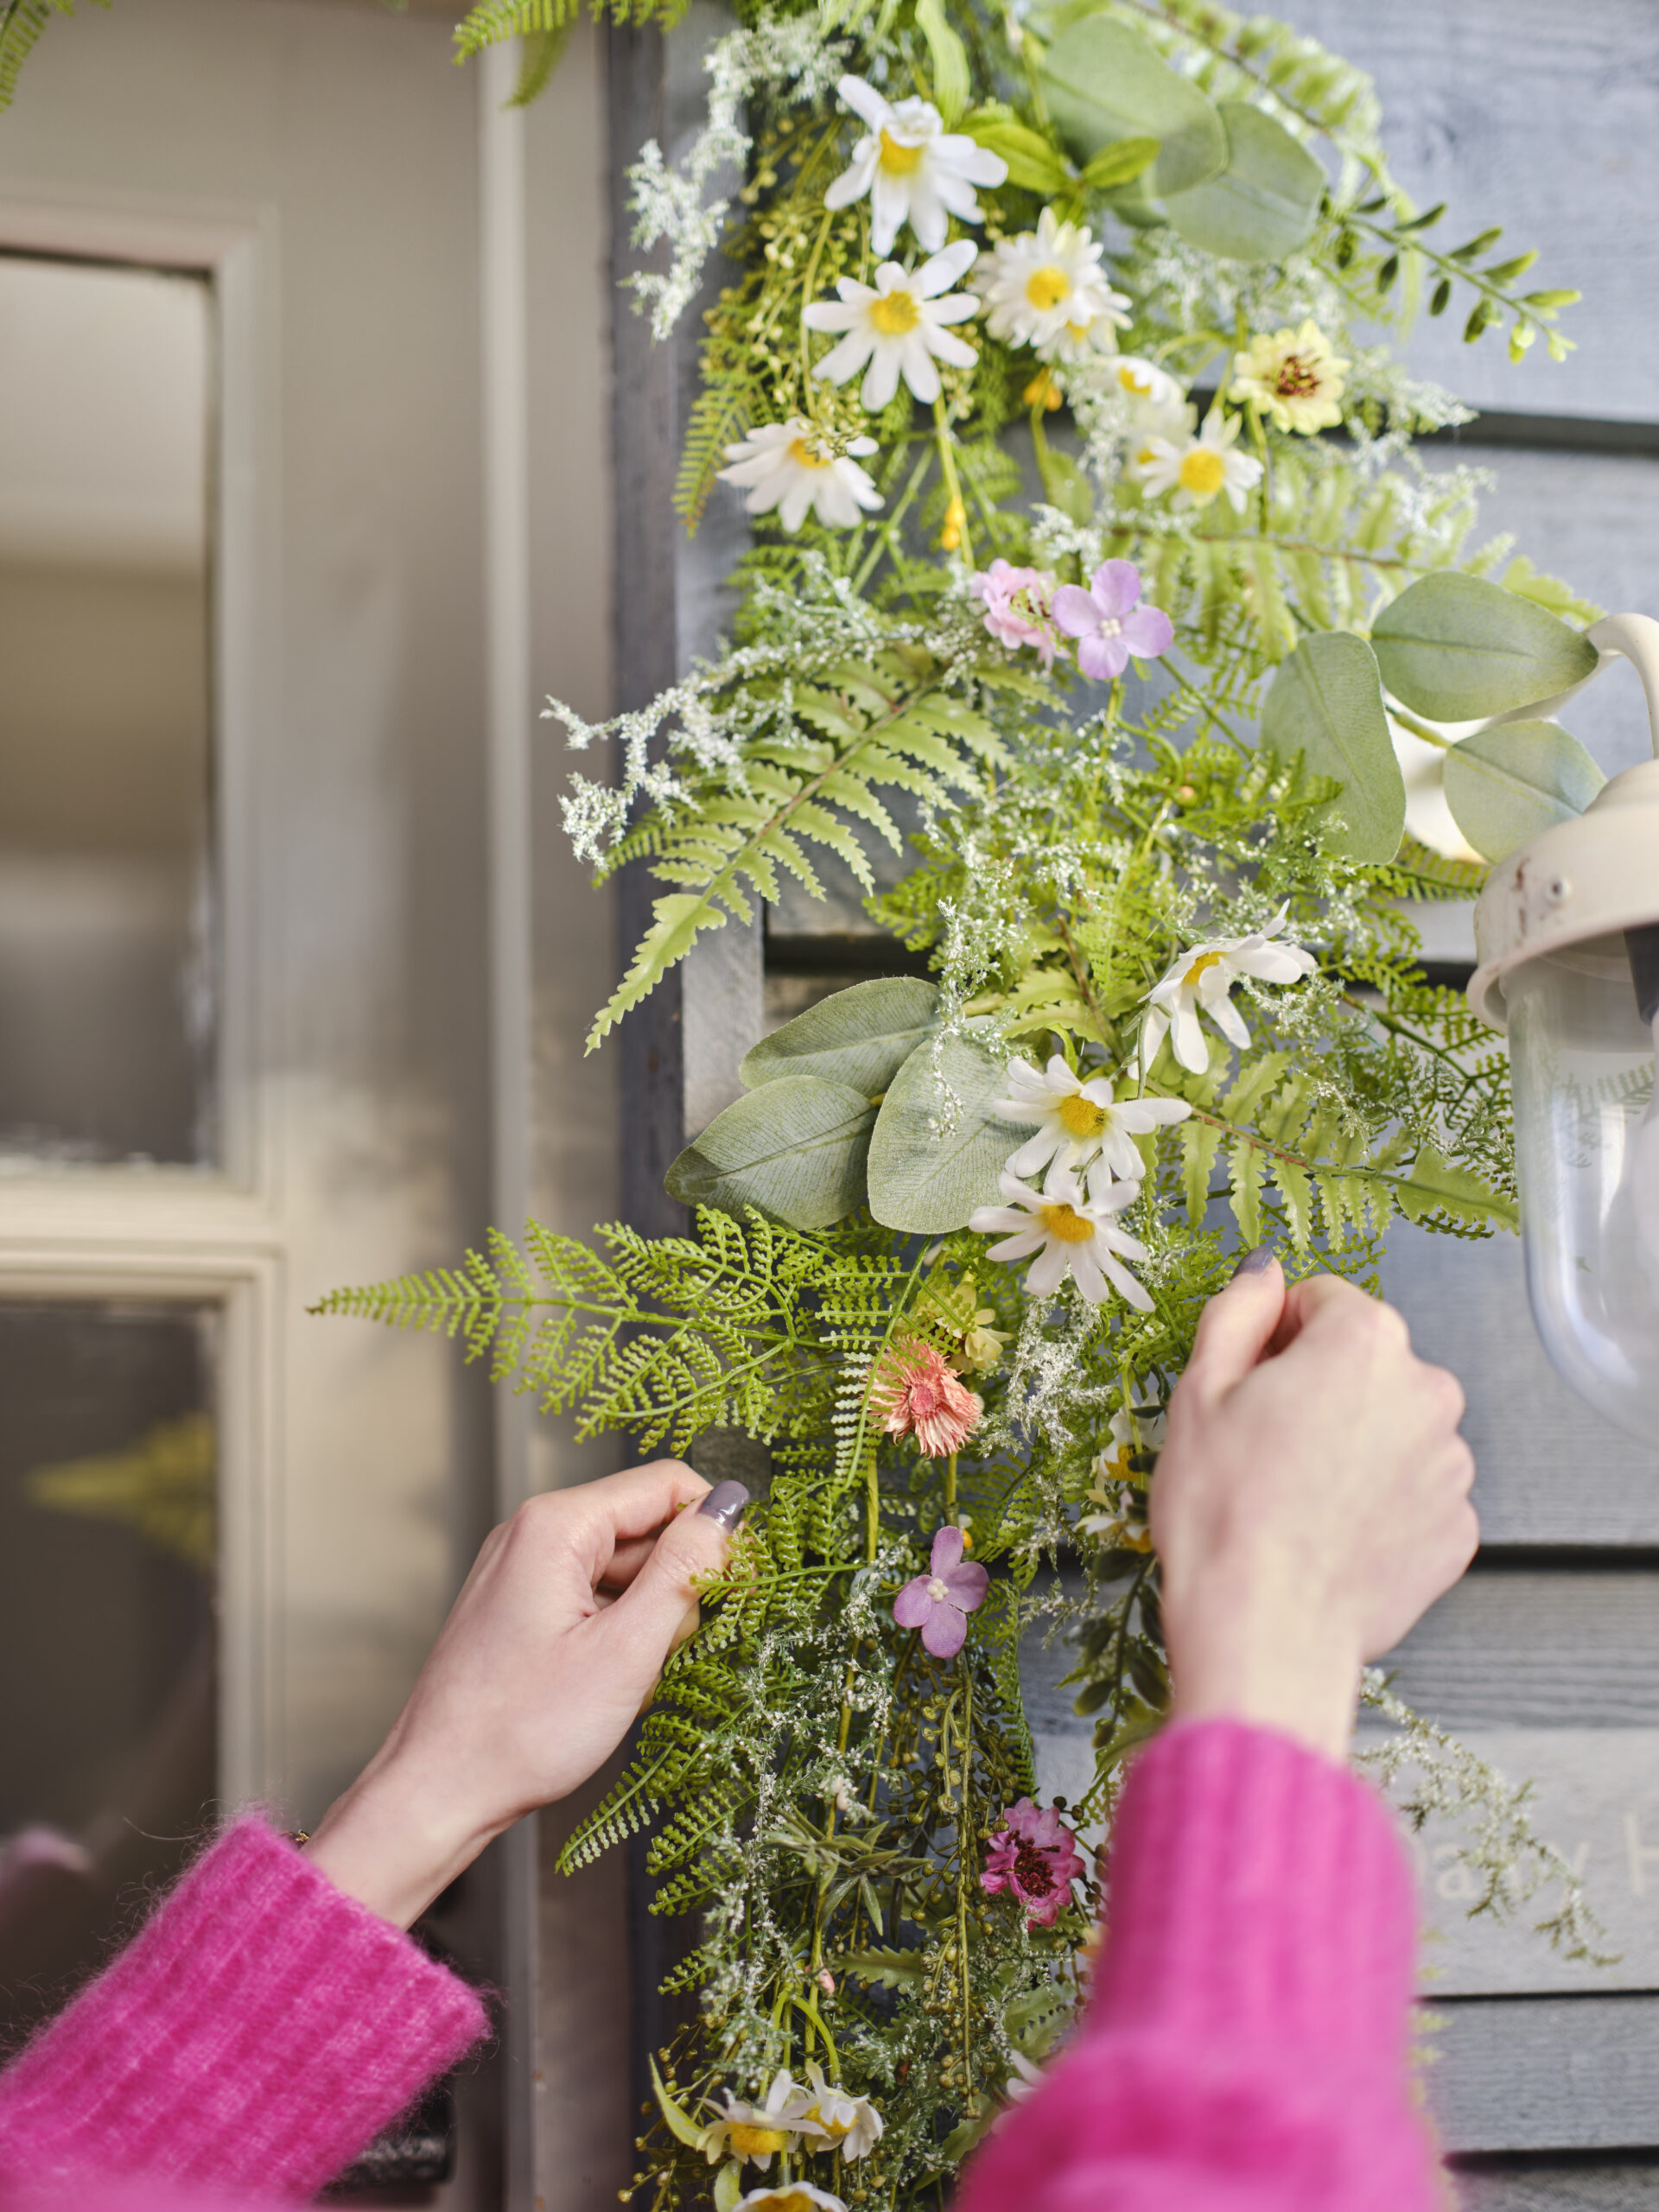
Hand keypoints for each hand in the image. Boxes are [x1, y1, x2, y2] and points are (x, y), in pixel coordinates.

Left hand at [303, 1462, 747, 1925]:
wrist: (436, 1792)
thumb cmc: (520, 1732)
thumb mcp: (625, 1651)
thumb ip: (684, 1571)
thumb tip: (729, 1509)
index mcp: (556, 1525)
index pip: (666, 1484)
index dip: (714, 1529)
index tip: (740, 1586)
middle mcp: (533, 1532)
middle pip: (645, 1527)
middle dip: (677, 1584)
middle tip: (674, 1651)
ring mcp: (523, 1570)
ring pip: (624, 1568)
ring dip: (649, 1618)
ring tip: (632, 1680)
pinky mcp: (521, 1606)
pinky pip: (594, 1597)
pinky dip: (618, 1634)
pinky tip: (610, 1685)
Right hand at [1152, 1251, 1476, 1761]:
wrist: (1265, 1632)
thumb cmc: (1223, 1512)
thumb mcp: (1199, 1390)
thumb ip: (1238, 1311)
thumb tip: (1263, 1273)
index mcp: (1364, 1342)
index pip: (1323, 1299)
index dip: (1274, 1334)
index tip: (1247, 1382)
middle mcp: (1427, 1390)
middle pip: (1366, 1362)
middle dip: (1320, 1386)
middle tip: (1263, 1445)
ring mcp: (1452, 1464)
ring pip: (1393, 1426)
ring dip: (1354, 1444)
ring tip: (1296, 1497)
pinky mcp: (1460, 1529)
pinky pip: (1414, 1492)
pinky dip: (1379, 1503)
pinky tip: (1330, 1533)